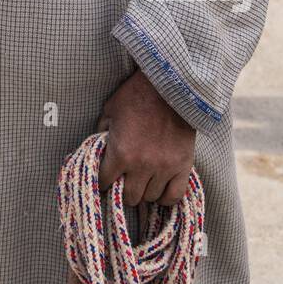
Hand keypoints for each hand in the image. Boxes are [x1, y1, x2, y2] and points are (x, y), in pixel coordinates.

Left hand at [97, 68, 195, 205]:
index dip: (103, 182)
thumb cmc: (136, 95)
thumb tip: (98, 149)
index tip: (105, 179)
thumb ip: (102, 133)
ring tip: (142, 181)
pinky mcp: (183, 166)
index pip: (105, 182)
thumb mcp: (110, 110)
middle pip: (130, 196)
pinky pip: (174, 196)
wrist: (170, 86)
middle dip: (123, 191)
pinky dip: (166, 197)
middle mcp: (142, 165)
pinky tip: (160, 189)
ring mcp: (164, 168)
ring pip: (150, 198)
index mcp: (121, 152)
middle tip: (124, 182)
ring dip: (144, 191)